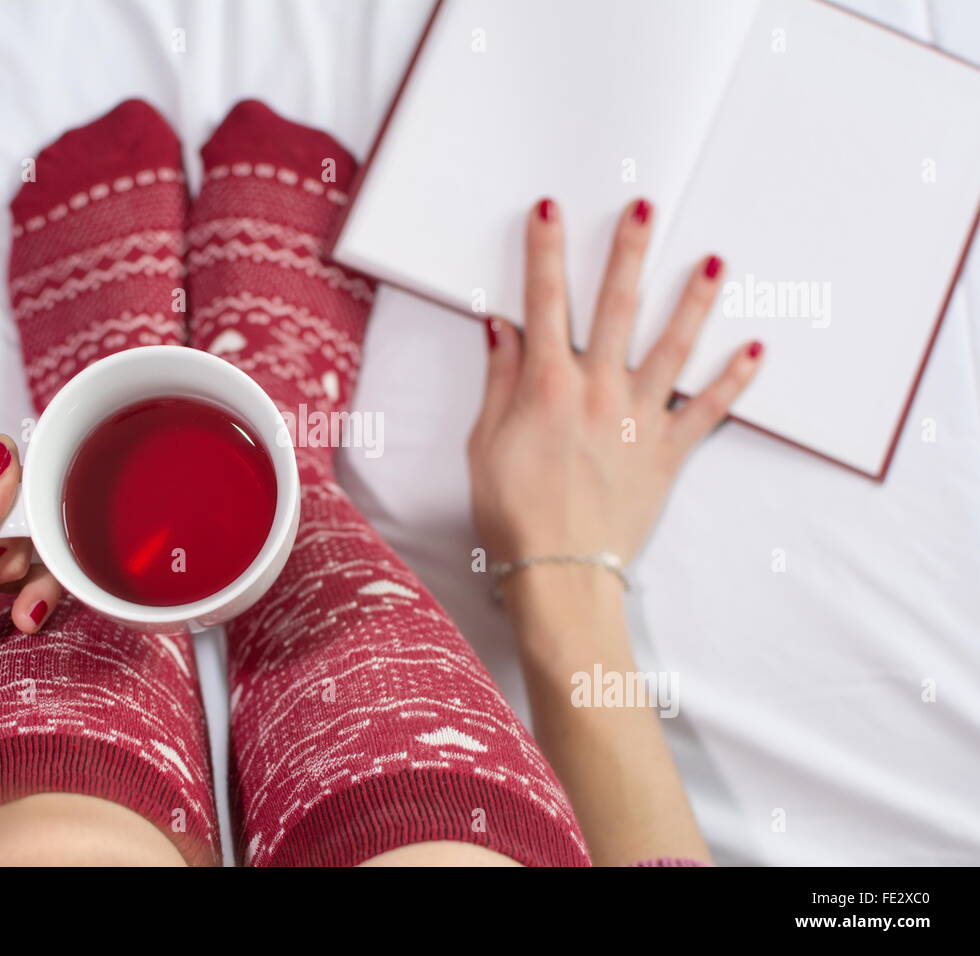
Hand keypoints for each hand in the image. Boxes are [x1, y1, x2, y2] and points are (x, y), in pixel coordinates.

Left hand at [0, 435, 64, 766]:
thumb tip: (1, 459)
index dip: (17, 499)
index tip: (18, 556)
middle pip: (17, 495)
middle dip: (35, 544)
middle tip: (23, 592)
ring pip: (31, 535)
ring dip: (39, 578)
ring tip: (23, 617)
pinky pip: (30, 569)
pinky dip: (36, 595)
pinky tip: (22, 623)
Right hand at [467, 198, 761, 566]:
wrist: (559, 572)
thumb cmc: (513, 513)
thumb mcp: (485, 444)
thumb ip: (499, 381)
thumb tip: (502, 327)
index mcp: (548, 384)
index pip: (545, 302)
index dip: (545, 252)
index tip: (549, 211)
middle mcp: (599, 389)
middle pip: (616, 306)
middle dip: (628, 251)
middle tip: (643, 205)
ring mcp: (639, 419)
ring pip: (673, 347)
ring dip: (693, 300)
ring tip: (713, 261)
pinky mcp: (667, 452)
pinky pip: (709, 410)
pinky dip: (735, 380)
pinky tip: (756, 348)